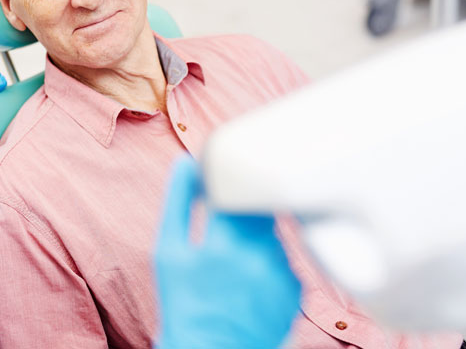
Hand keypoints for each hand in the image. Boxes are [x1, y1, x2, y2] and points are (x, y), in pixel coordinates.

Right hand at [154, 155, 300, 348]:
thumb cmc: (183, 302)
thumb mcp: (168, 252)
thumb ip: (177, 201)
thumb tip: (187, 162)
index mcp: (223, 244)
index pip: (236, 188)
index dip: (226, 183)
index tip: (218, 187)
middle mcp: (259, 258)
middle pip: (260, 206)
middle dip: (244, 206)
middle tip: (227, 223)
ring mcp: (282, 275)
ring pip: (275, 230)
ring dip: (257, 232)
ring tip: (234, 255)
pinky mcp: (297, 290)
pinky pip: (286, 255)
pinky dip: (270, 257)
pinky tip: (250, 276)